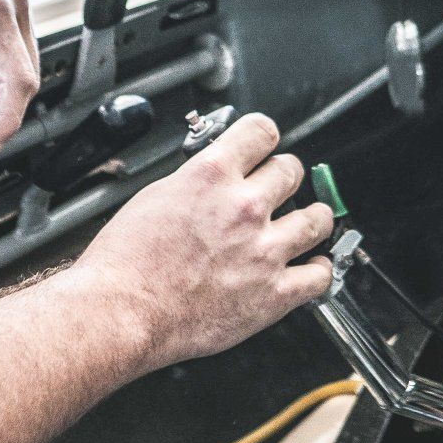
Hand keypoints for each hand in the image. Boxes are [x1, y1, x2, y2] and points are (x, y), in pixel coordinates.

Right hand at [71, 113, 333, 369]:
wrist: (122, 311)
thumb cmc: (126, 262)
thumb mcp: (156, 196)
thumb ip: (196, 182)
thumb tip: (216, 178)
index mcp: (211, 176)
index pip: (262, 132)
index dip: (263, 137)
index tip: (264, 147)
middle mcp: (244, 207)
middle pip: (292, 170)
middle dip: (284, 176)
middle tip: (278, 188)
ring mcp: (264, 251)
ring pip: (317, 219)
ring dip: (313, 218)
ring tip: (308, 222)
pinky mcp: (273, 294)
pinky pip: (319, 275)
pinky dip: (319, 269)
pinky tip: (311, 266)